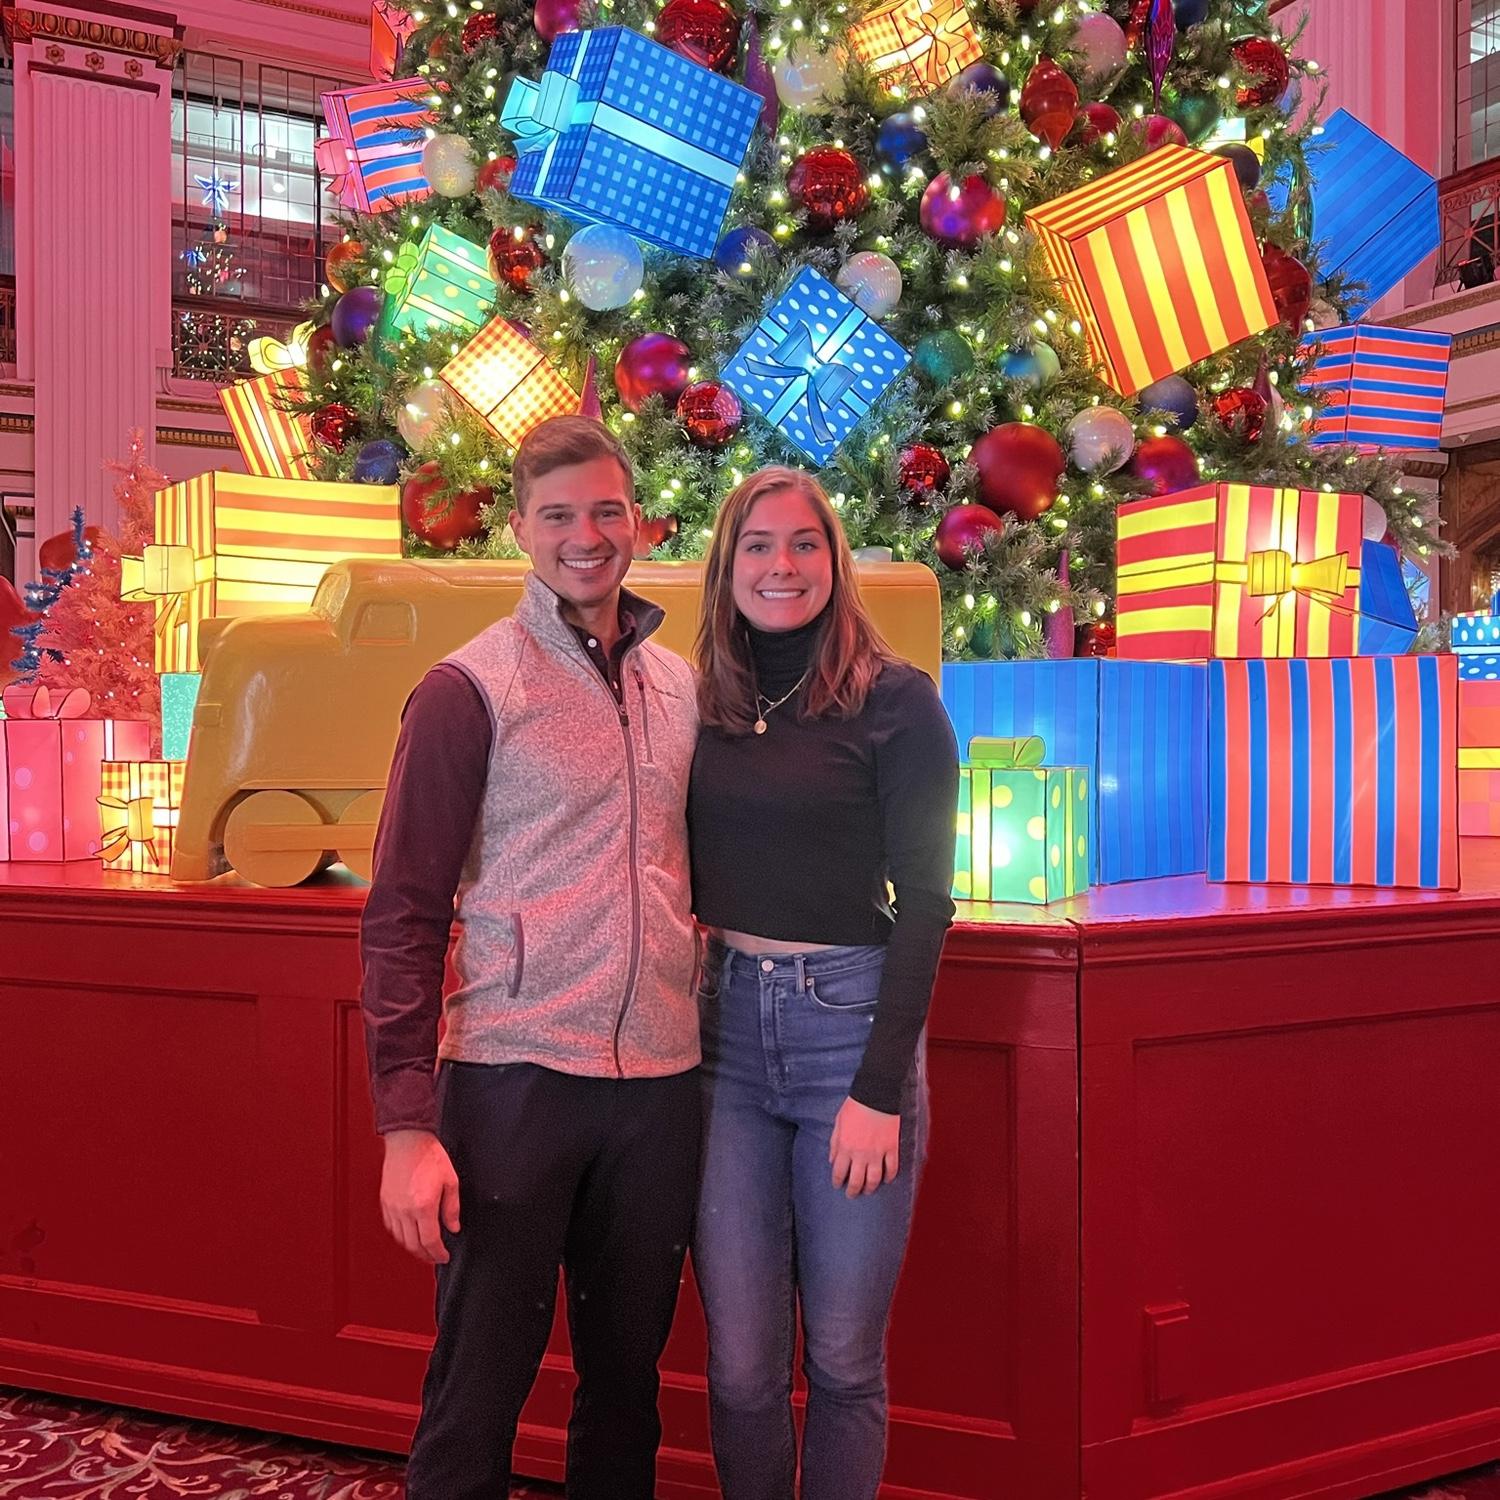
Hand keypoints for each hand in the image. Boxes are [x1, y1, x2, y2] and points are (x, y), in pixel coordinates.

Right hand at [380, 1130, 460, 1263]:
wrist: (409, 1140)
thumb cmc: (429, 1156)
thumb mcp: (450, 1181)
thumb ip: (452, 1208)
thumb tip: (453, 1227)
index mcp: (423, 1206)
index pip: (430, 1241)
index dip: (437, 1253)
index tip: (443, 1257)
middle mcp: (405, 1210)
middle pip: (414, 1245)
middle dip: (426, 1255)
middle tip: (434, 1256)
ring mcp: (393, 1207)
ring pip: (400, 1239)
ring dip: (412, 1247)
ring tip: (423, 1248)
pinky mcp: (385, 1202)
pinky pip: (391, 1227)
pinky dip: (400, 1235)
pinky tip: (408, 1233)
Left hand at [829, 1097, 899, 1198]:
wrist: (877, 1094)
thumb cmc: (855, 1106)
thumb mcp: (838, 1122)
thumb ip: (834, 1143)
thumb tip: (832, 1160)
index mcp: (845, 1147)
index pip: (839, 1172)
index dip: (837, 1181)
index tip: (838, 1185)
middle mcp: (860, 1154)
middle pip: (856, 1181)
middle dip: (853, 1190)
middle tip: (852, 1194)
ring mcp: (877, 1153)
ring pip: (874, 1179)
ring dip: (870, 1188)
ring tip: (868, 1190)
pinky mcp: (892, 1149)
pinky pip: (891, 1169)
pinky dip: (889, 1177)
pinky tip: (886, 1180)